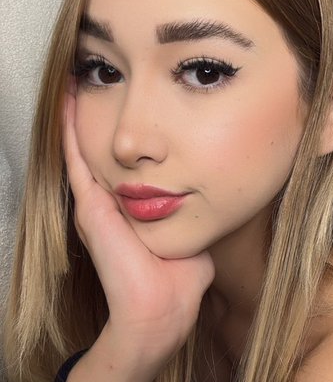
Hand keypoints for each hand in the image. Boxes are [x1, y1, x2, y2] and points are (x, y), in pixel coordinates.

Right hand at [62, 85, 214, 358]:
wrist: (160, 311)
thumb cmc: (181, 283)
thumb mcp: (193, 237)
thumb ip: (198, 217)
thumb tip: (214, 202)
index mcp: (130, 209)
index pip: (127, 162)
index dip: (127, 134)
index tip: (133, 99)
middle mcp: (109, 202)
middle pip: (102, 147)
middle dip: (99, 111)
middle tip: (98, 70)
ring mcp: (96, 203)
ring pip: (83, 145)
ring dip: (80, 111)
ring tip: (77, 73)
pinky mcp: (91, 206)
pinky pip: (75, 157)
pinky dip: (70, 126)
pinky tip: (68, 96)